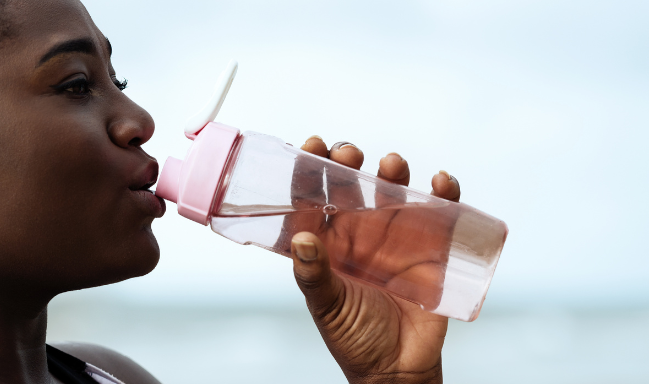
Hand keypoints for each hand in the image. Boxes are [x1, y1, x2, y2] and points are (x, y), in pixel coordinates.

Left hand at [290, 136, 460, 383]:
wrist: (398, 370)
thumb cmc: (355, 338)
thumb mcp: (328, 306)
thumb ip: (313, 275)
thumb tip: (301, 240)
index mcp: (329, 243)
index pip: (314, 197)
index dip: (310, 168)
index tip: (311, 144)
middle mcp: (360, 233)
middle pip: (353, 186)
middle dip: (349, 163)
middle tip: (348, 153)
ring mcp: (397, 238)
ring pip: (395, 192)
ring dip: (394, 172)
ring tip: (392, 164)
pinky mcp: (433, 248)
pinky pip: (442, 213)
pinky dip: (445, 193)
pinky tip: (441, 181)